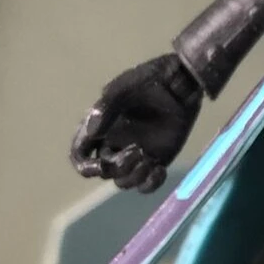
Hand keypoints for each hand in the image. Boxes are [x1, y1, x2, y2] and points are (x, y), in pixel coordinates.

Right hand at [70, 54, 201, 192]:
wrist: (182, 81)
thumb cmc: (150, 79)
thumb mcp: (124, 89)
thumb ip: (106, 109)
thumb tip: (91, 133)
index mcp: (100, 127)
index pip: (80, 155)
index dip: (85, 166)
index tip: (99, 166)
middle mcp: (114, 144)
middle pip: (105, 172)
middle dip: (117, 168)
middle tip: (137, 151)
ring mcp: (136, 154)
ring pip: (124, 181)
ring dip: (134, 177)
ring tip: (150, 161)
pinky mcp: (158, 159)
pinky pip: (147, 183)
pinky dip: (150, 184)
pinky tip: (160, 170)